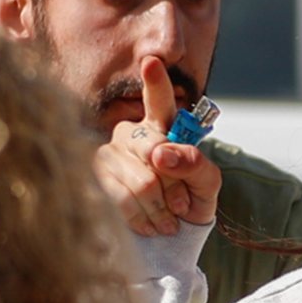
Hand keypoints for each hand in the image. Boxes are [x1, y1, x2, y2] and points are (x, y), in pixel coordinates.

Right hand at [92, 57, 219, 236]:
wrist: (168, 240)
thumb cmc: (188, 204)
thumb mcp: (207, 184)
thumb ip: (196, 164)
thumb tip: (161, 153)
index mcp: (162, 127)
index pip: (159, 101)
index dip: (155, 82)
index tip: (152, 63)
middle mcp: (131, 134)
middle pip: (152, 147)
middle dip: (174, 183)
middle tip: (180, 203)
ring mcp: (108, 154)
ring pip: (141, 180)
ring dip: (161, 208)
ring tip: (166, 220)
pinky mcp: (94, 180)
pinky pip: (122, 198)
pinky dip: (143, 218)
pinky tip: (149, 225)